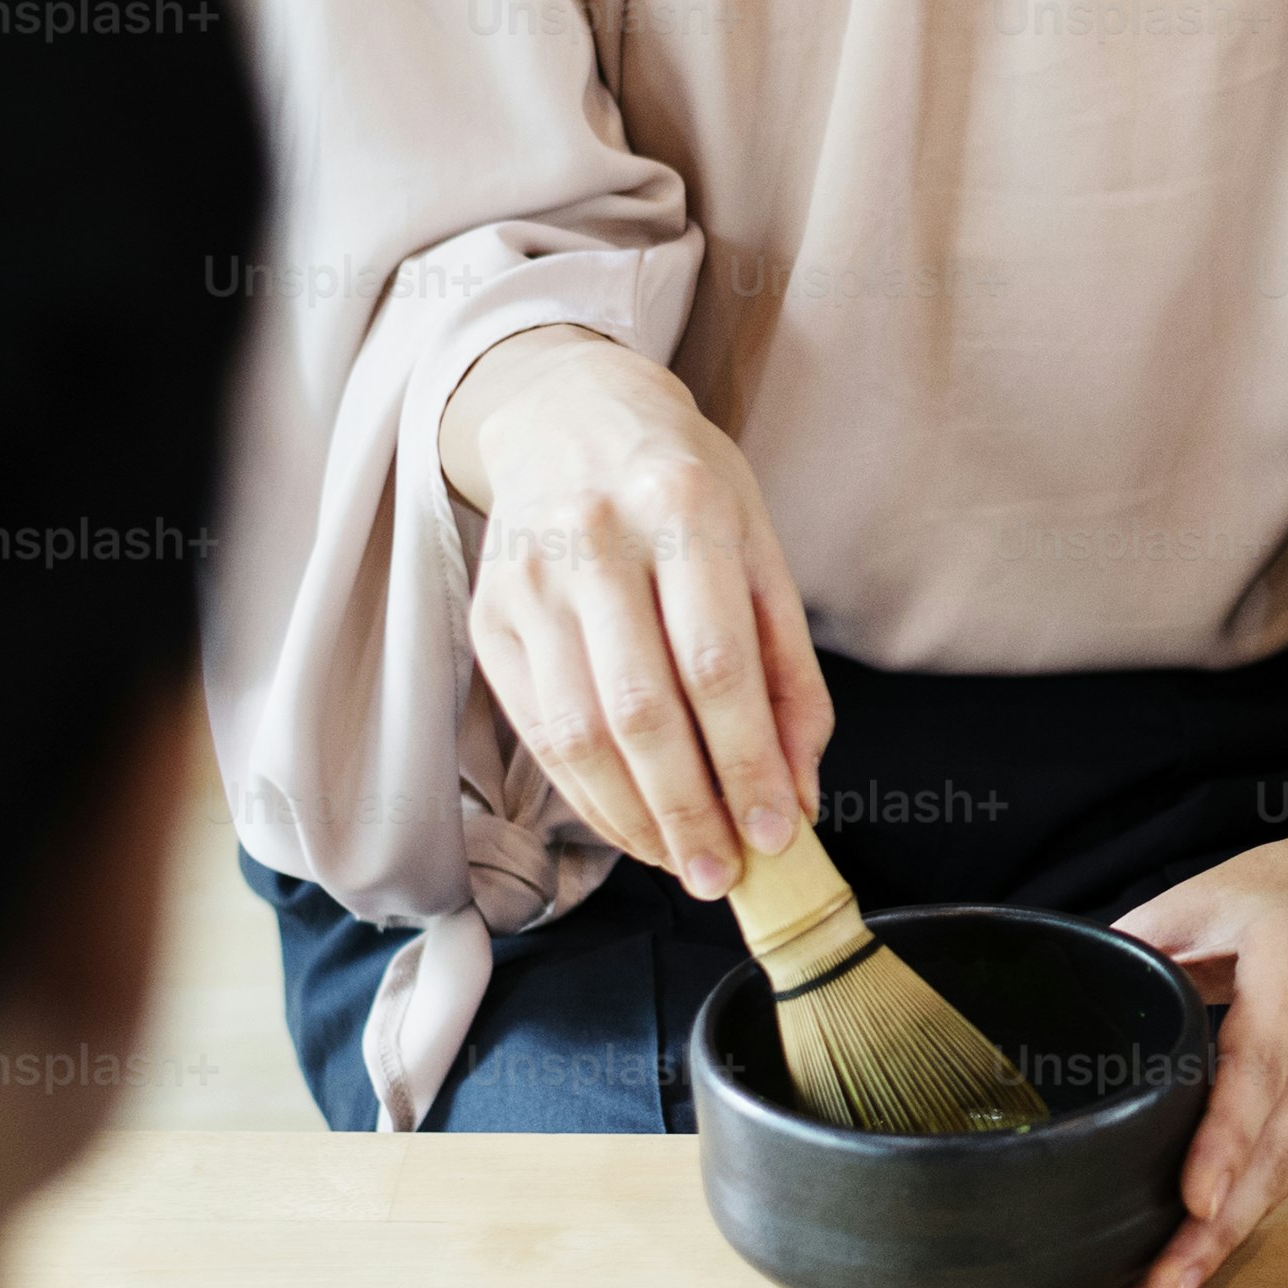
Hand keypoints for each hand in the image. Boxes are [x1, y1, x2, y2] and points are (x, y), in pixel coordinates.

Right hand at [444, 329, 834, 898]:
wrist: (567, 412)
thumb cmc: (686, 487)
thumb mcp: (761, 549)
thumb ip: (788, 671)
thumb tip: (798, 789)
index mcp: (683, 511)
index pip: (716, 665)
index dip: (747, 762)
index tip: (779, 833)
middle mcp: (595, 542)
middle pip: (640, 710)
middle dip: (689, 810)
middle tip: (726, 875)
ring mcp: (530, 580)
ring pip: (578, 732)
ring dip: (635, 818)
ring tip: (685, 863)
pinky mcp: (488, 616)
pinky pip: (538, 730)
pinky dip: (588, 795)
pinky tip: (632, 825)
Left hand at [1104, 746, 1287, 1287]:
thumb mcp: (1214, 893)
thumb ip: (1141, 944)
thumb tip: (1067, 999)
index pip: (1260, 1074)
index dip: (1226, 1144)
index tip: (1194, 1202)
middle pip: (1276, 1153)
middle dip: (1215, 1233)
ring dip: (1229, 1242)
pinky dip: (1255, 1215)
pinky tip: (1207, 1251)